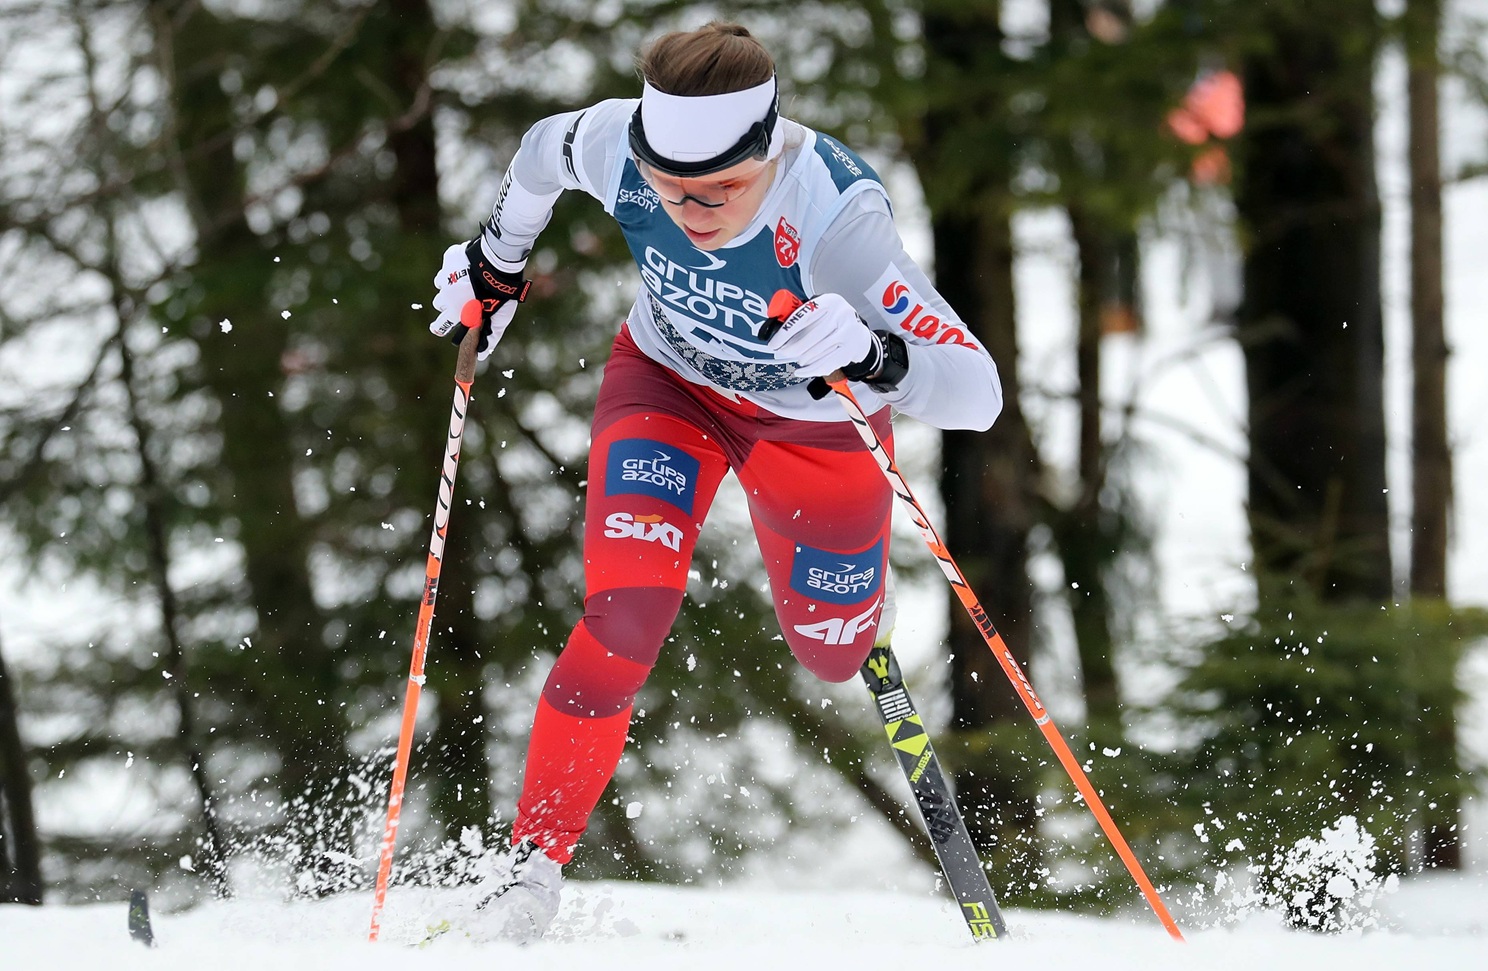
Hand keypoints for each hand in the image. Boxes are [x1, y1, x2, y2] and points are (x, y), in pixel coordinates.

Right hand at [429, 239, 531, 360]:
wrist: (499, 264)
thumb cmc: (501, 294)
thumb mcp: (500, 318)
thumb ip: (490, 336)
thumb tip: (481, 355)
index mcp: (457, 311)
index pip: (439, 326)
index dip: (440, 327)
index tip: (441, 327)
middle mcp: (446, 296)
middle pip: (438, 304)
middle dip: (446, 303)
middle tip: (460, 298)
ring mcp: (445, 277)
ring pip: (441, 285)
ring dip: (450, 285)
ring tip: (466, 282)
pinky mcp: (448, 261)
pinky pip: (447, 267)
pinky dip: (454, 268)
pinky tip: (467, 267)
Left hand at [763, 292, 879, 379]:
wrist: (858, 333)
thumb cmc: (832, 321)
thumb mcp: (819, 310)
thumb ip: (799, 315)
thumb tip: (774, 327)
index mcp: (830, 301)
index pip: (803, 317)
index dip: (785, 332)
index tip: (774, 343)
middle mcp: (841, 315)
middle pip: (809, 337)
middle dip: (791, 348)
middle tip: (782, 352)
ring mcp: (848, 334)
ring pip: (816, 352)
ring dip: (802, 358)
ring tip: (798, 358)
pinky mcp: (850, 350)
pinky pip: (825, 364)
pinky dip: (810, 370)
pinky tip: (801, 371)